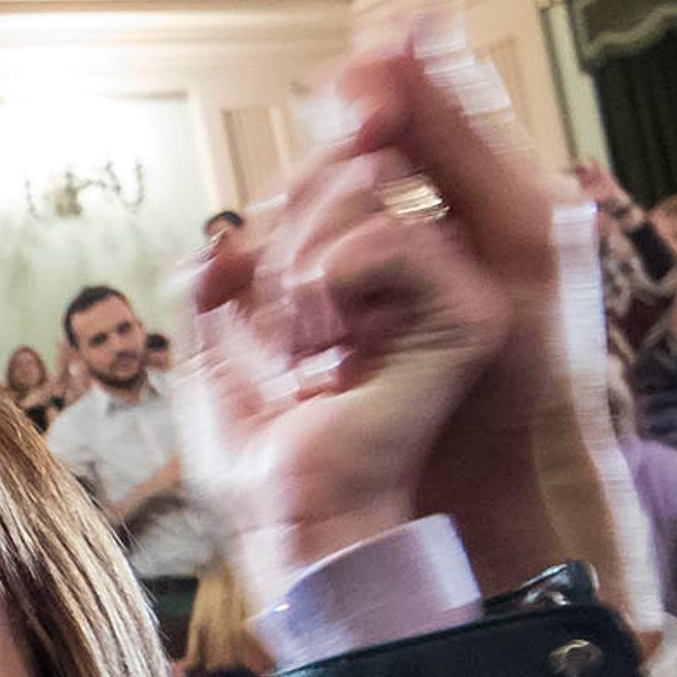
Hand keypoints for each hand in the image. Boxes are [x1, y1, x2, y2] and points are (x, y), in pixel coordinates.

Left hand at [182, 30, 557, 600]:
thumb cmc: (261, 456)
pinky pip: (396, 235)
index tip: (250, 277)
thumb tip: (218, 241)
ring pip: (372, 183)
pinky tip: (333, 345)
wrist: (293, 516)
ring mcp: (448, 290)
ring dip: (305, 262)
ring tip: (306, 344)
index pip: (333, 168)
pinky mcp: (468, 317)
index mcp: (366, 275)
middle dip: (287, 230)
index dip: (280, 201)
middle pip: (351, 159)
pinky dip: (337, 277)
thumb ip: (211, 284)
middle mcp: (416, 273)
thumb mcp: (209, 354)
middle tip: (282, 324)